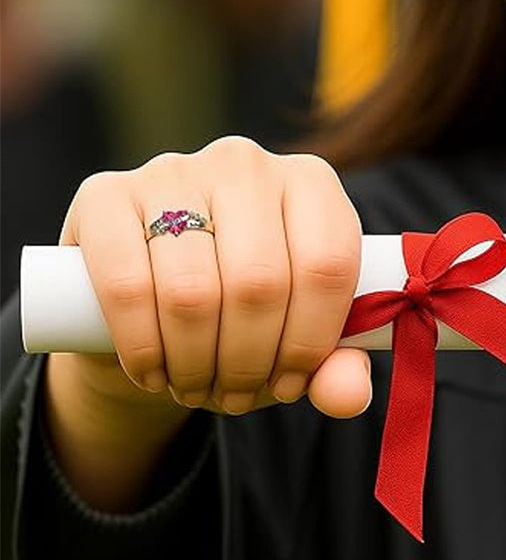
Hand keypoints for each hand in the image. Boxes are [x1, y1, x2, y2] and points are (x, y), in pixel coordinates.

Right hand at [45, 136, 370, 510]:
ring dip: (196, 364)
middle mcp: (246, 164)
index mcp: (310, 183)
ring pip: (193, 291)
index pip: (328, 265)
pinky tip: (153, 373)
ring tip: (198, 389)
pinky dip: (143, 347)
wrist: (154, 289)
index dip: (310, 342)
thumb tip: (347, 396)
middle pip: (260, 282)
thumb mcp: (297, 340)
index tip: (290, 385)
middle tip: (237, 396)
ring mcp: (173, 171)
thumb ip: (336, 368)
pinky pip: (126, 285)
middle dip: (249, 363)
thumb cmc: (243, 313)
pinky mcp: (105, 193)